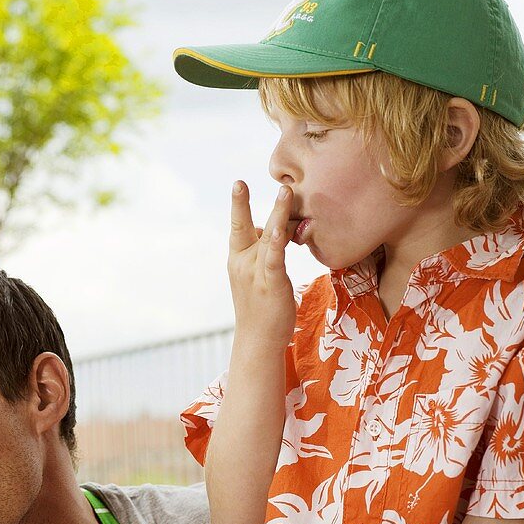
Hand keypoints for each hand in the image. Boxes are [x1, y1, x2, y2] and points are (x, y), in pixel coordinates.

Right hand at [228, 181, 296, 347]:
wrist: (258, 340)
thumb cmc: (260, 307)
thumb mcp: (256, 275)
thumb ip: (260, 251)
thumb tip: (264, 229)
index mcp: (237, 259)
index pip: (237, 227)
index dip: (238, 205)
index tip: (238, 184)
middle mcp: (242, 263)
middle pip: (244, 227)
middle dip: (240, 204)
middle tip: (238, 182)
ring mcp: (256, 273)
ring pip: (267, 237)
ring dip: (277, 213)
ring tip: (285, 192)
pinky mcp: (272, 283)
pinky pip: (276, 258)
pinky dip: (279, 242)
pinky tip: (283, 228)